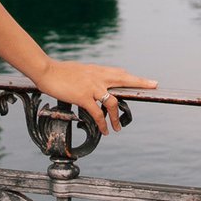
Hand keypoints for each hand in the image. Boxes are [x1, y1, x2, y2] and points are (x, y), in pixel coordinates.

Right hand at [31, 59, 153, 135]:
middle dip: (140, 83)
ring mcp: (92, 86)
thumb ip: (90, 77)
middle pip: (124, 79)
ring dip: (116, 117)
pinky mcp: (83, 96)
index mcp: (98, 70)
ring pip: (112, 102)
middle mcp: (98, 76)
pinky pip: (97, 113)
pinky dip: (102, 123)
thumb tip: (95, 84)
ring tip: (117, 128)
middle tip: (154, 86)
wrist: (46, 70)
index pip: (120, 73)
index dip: (135, 78)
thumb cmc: (60, 71)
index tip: (148, 81)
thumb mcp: (79, 71)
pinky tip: (104, 130)